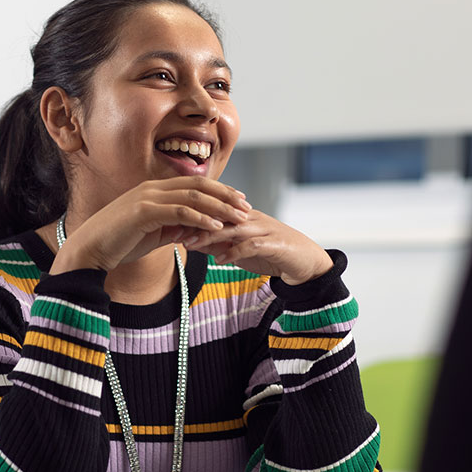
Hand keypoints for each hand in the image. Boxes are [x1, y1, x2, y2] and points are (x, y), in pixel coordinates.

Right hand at [48, 176, 250, 273]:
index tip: (239, 201)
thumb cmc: (119, 243)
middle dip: (225, 196)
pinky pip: (179, 212)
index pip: (194, 184)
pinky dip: (201, 218)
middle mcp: (152, 188)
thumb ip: (173, 228)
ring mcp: (147, 197)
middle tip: (247, 207)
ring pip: (192, 197)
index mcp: (154, 190)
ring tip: (238, 218)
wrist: (90, 250)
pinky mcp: (143, 212)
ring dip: (219, 207)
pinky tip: (216, 227)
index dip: (219, 192)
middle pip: (198, 185)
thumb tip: (194, 231)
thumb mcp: (152, 234)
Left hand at [182, 208, 333, 284]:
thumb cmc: (270, 254)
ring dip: (209, 237)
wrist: (304, 262)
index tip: (166, 224)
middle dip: (193, 223)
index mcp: (241, 216)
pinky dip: (234, 252)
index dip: (190, 216)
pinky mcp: (274, 243)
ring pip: (232, 228)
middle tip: (171, 232)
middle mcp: (251, 218)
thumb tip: (189, 242)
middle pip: (218, 215)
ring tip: (189, 245)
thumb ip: (216, 244)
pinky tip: (219, 260)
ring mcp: (263, 229)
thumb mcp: (239, 249)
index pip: (212, 210)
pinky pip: (251, 245)